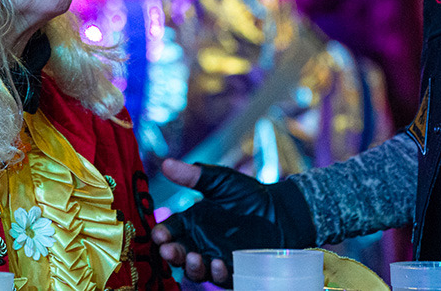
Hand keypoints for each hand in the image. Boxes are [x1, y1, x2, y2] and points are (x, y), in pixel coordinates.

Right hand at [150, 159, 314, 286]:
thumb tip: (166, 163)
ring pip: (196, 269)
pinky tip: (217, 263)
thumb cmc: (248, 194)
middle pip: (178, 252)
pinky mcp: (235, 269)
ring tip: (193, 257)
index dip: (162, 233)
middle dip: (171, 252)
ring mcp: (216, 257)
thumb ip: (193, 175)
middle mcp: (201, 242)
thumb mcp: (220, 181)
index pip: (171, 229)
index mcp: (193, 221)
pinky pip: (222, 277)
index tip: (159, 233)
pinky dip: (217, 273)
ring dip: (191, 266)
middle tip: (167, 249)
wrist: (282, 211)